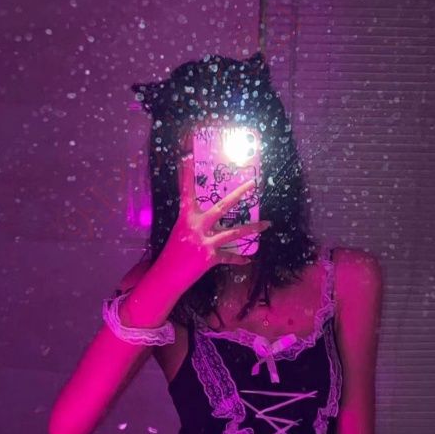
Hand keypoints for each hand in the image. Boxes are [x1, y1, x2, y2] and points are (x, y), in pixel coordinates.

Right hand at [162, 145, 269, 279]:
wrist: (166, 277)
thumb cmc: (171, 255)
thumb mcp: (179, 234)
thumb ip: (193, 225)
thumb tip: (206, 222)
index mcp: (185, 218)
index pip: (186, 192)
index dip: (186, 174)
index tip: (188, 156)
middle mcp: (196, 226)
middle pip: (222, 206)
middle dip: (239, 194)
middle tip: (253, 184)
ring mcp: (205, 241)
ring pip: (235, 233)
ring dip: (253, 228)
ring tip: (267, 224)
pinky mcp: (210, 257)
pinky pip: (229, 256)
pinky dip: (238, 259)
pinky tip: (248, 260)